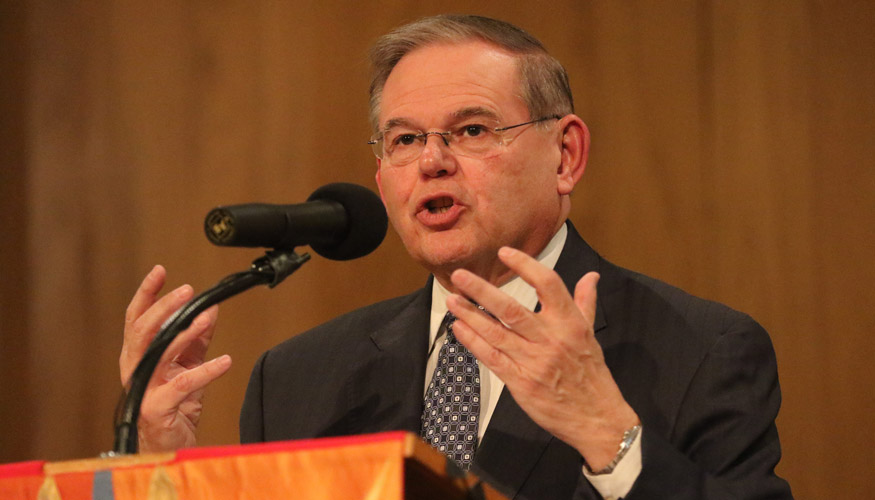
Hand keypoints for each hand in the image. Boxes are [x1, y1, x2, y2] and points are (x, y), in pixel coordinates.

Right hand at [120, 265, 231, 451]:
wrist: (168, 445)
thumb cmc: (174, 404)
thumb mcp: (187, 364)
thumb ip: (196, 338)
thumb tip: (210, 308)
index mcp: (137, 355)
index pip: (136, 318)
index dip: (146, 294)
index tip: (160, 271)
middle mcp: (134, 369)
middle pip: (142, 331)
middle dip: (164, 307)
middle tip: (187, 291)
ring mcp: (142, 389)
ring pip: (159, 353)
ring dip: (185, 333)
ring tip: (207, 317)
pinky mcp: (156, 408)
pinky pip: (183, 385)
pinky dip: (206, 371)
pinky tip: (225, 362)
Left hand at [446, 247, 638, 469]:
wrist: (597, 419)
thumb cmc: (592, 374)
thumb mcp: (592, 335)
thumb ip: (585, 302)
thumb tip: (590, 276)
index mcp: (570, 323)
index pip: (548, 284)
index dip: (525, 265)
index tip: (505, 252)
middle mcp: (550, 339)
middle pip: (511, 309)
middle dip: (481, 290)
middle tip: (459, 275)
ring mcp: (533, 362)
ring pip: (496, 333)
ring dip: (470, 315)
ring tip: (452, 299)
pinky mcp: (520, 383)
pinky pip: (492, 358)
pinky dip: (473, 342)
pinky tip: (459, 328)